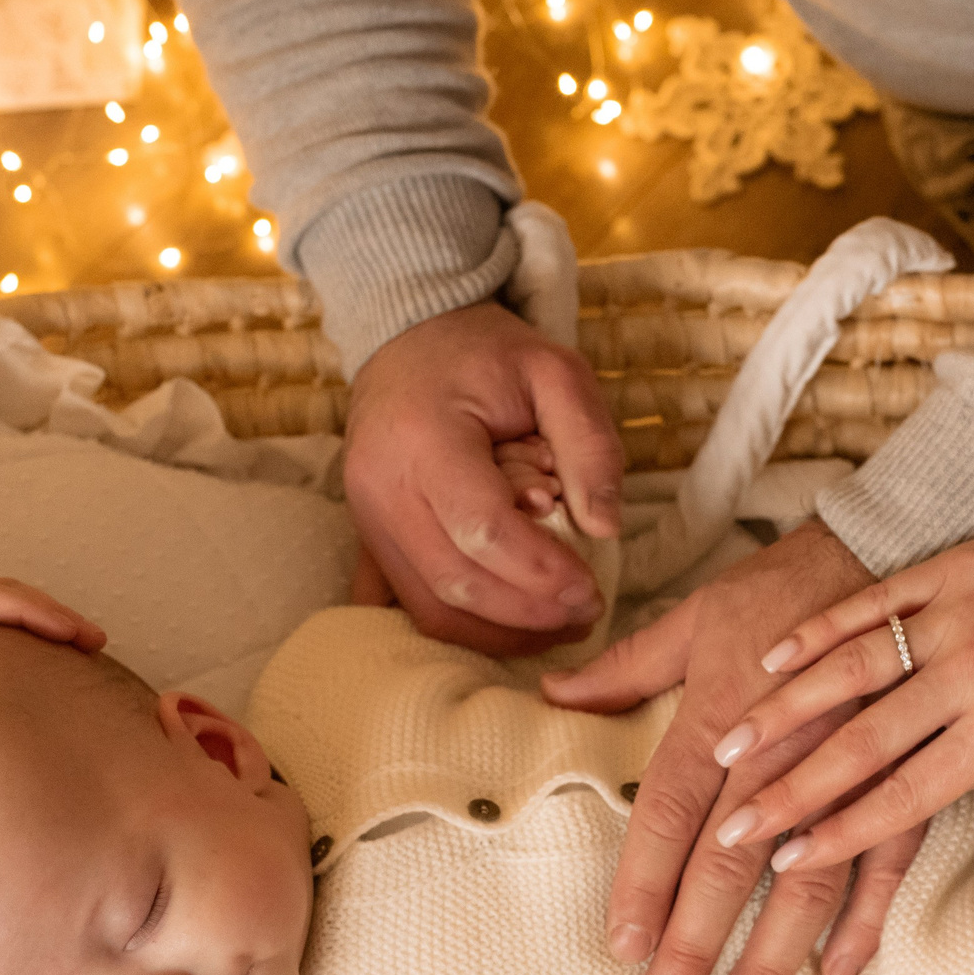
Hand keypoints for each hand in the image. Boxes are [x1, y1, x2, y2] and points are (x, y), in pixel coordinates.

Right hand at [344, 303, 622, 656]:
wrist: (412, 341)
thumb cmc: (487, 355)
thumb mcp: (557, 372)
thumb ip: (590, 444)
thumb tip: (606, 527)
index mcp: (424, 437)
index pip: (482, 529)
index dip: (540, 572)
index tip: (591, 589)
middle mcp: (382, 487)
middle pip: (456, 581)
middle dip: (529, 612)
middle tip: (586, 611)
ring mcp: (367, 519)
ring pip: (431, 607)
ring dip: (500, 633)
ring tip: (559, 623)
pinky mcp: (369, 539)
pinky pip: (410, 605)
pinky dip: (465, 627)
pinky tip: (511, 626)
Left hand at [541, 520, 925, 974]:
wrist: (896, 547)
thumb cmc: (786, 587)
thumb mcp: (697, 617)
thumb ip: (625, 670)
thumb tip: (549, 695)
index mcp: (718, 717)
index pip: (667, 817)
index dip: (643, 885)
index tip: (623, 947)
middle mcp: (777, 753)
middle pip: (726, 865)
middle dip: (695, 943)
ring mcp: (844, 769)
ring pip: (804, 877)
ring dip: (773, 953)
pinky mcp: (902, 774)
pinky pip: (884, 857)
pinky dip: (865, 917)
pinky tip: (841, 972)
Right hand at [705, 525, 973, 874]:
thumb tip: (918, 793)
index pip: (907, 793)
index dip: (841, 833)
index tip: (785, 863)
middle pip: (863, 740)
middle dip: (789, 790)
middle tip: (730, 827)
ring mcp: (958, 610)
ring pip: (851, 665)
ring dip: (783, 710)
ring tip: (726, 747)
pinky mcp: (953, 567)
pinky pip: (872, 600)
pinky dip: (819, 630)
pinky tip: (771, 657)